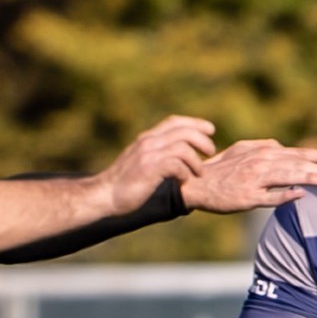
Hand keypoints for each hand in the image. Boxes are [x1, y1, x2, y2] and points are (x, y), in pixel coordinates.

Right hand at [101, 115, 217, 207]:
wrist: (105, 196)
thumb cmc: (125, 184)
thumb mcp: (141, 162)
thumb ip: (156, 154)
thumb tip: (177, 158)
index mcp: (147, 138)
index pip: (175, 121)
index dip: (195, 123)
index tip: (210, 130)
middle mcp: (148, 142)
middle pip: (184, 131)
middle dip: (203, 141)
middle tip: (211, 153)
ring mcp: (148, 155)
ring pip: (183, 148)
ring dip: (197, 161)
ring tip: (200, 173)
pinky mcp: (149, 169)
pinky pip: (176, 165)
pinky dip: (185, 173)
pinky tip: (184, 182)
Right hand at [178, 140, 316, 213]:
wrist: (196, 183)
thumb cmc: (221, 169)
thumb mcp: (242, 150)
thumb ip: (264, 147)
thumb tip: (284, 148)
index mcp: (263, 151)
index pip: (299, 153)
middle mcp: (262, 162)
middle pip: (299, 163)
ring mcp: (255, 179)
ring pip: (290, 176)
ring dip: (313, 179)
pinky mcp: (247, 196)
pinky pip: (269, 196)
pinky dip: (285, 194)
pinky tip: (300, 195)